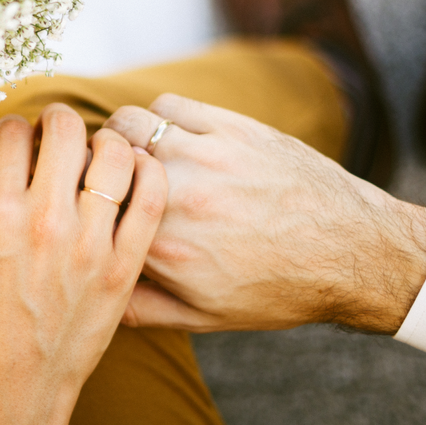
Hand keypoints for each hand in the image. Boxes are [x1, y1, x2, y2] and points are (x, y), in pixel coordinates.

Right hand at [0, 104, 166, 424]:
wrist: (17, 390)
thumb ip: (0, 200)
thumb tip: (23, 156)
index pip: (12, 133)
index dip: (20, 127)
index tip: (26, 136)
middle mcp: (42, 220)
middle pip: (65, 129)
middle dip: (63, 120)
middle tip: (64, 132)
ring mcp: (88, 243)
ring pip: (114, 152)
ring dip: (107, 140)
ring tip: (102, 153)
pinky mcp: (124, 267)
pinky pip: (151, 196)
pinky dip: (148, 171)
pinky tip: (139, 173)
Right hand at [104, 94, 425, 334]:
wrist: (354, 252)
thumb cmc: (280, 290)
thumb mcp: (206, 318)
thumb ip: (141, 308)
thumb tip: (93, 294)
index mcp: (164, 249)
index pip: (87, 210)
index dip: (72, 203)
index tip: (71, 204)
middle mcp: (178, 197)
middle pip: (96, 160)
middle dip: (89, 166)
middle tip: (97, 176)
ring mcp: (205, 156)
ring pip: (127, 124)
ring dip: (120, 137)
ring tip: (133, 154)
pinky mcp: (232, 128)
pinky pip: (169, 106)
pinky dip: (160, 119)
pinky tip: (173, 138)